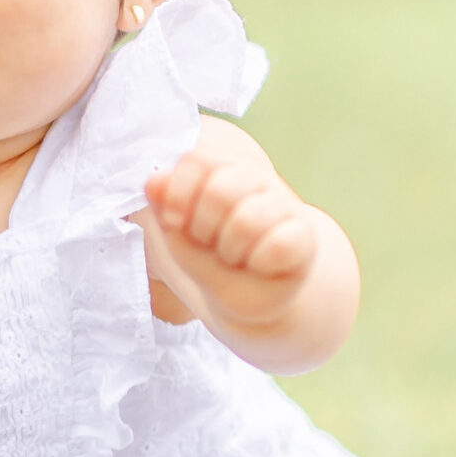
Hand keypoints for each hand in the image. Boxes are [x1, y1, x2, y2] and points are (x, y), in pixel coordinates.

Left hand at [145, 145, 317, 329]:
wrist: (246, 296)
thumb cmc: (210, 258)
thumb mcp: (178, 234)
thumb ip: (166, 205)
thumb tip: (153, 180)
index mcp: (220, 169)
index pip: (197, 160)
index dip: (178, 194)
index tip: (173, 220)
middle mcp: (254, 178)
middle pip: (219, 191)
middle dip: (203, 229)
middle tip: (211, 244)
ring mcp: (282, 204)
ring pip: (246, 221)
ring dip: (230, 251)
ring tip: (234, 256)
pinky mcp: (303, 234)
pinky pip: (275, 246)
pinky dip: (259, 264)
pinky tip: (259, 265)